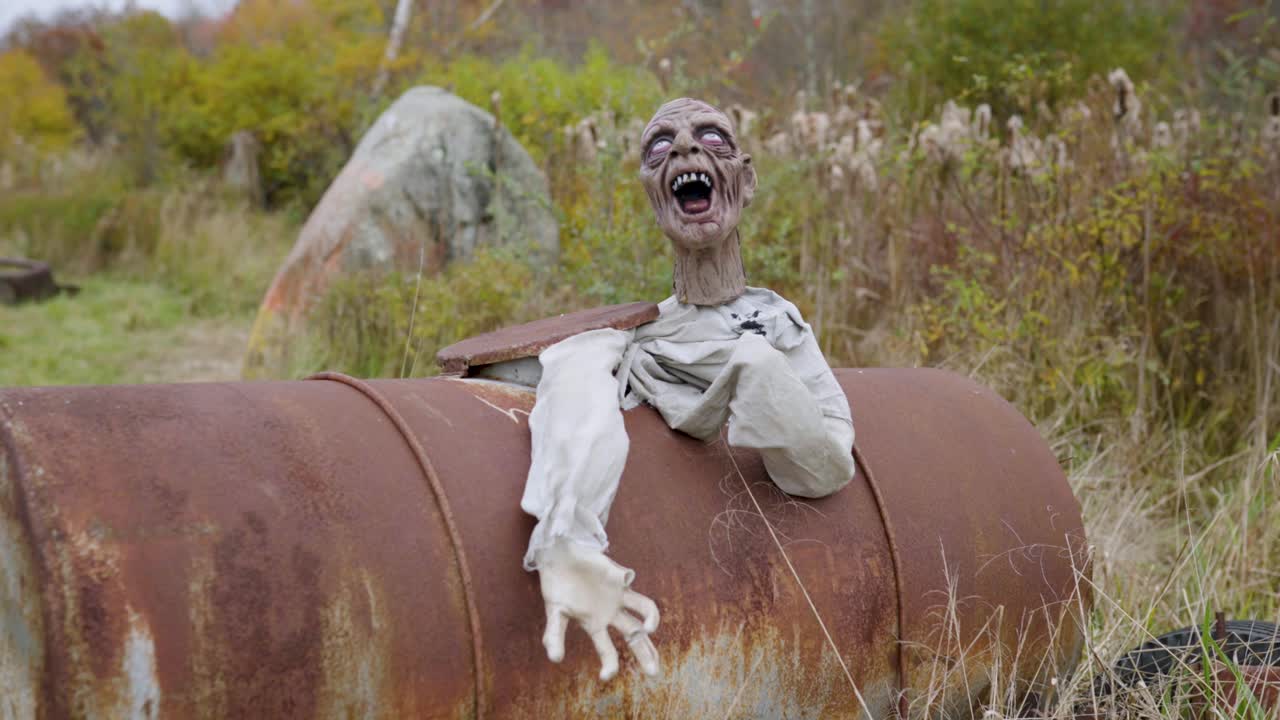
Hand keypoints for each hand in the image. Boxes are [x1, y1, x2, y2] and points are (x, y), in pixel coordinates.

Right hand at [534, 540, 660, 679]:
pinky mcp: (617, 575)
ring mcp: (618, 594)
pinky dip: (624, 581)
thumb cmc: (557, 584)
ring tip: (649, 629)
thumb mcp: (554, 613)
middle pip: (634, 635)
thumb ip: (554, 635)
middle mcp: (610, 612)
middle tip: (653, 673)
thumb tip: (555, 659)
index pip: (608, 650)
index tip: (606, 677)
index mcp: (595, 624)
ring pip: (643, 610)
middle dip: (645, 654)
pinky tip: (624, 587)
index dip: (610, 665)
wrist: (558, 555)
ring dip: (650, 620)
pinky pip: (626, 578)